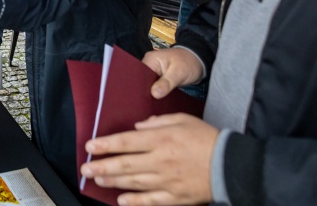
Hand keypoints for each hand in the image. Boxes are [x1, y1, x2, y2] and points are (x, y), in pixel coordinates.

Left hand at [81, 113, 217, 205]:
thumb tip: (137, 128)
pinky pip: (151, 201)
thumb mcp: (181, 119)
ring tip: (98, 180)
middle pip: (125, 165)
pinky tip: (121, 200)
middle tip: (85, 168)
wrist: (231, 164)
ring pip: (134, 183)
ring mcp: (167, 181)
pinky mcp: (176, 196)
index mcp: (161, 139)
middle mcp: (160, 161)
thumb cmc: (207, 138)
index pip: (126, 142)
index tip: (90, 147)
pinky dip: (135, 201)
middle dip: (102, 166)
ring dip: (113, 182)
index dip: (105, 145)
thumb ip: (156, 122)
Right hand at [142, 48, 203, 98]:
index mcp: (150, 60)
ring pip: (147, 85)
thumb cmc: (189, 63)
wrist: (197, 61)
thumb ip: (166, 82)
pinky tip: (157, 101)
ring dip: (150, 94)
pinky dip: (155, 93)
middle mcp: (148, 64)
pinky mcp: (157, 78)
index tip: (144, 100)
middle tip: (148, 104)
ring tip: (152, 104)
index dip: (141, 88)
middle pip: (142, 81)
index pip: (140, 76)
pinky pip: (153, 87)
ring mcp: (152, 71)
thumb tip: (154, 94)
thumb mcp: (179, 72)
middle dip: (145, 92)